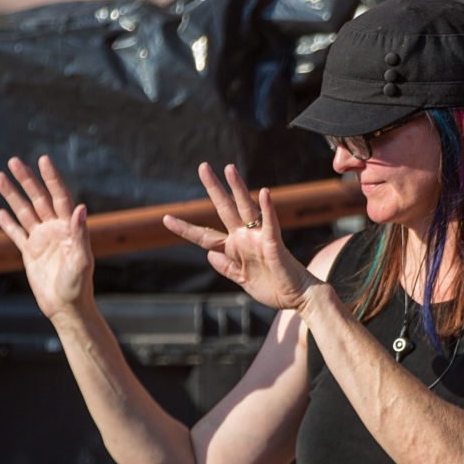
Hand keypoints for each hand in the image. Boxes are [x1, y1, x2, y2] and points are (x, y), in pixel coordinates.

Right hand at [0, 156, 93, 318]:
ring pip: (24, 212)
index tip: (43, 160)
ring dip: (12, 195)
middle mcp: (56, 229)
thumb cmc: (78, 285)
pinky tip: (0, 210)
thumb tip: (81, 207)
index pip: (60, 196)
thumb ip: (81, 233)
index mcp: (70, 228)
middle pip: (39, 199)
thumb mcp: (81, 259)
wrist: (67, 307)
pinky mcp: (30, 253)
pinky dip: (8, 222)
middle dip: (27, 180)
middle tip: (14, 160)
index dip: (51, 178)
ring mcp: (42, 240)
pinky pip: (17, 233)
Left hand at [163, 163, 318, 310]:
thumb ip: (226, 267)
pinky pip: (270, 224)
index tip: (166, 218)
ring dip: (238, 188)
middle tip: (203, 166)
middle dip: (214, 189)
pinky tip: (264, 193)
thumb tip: (209, 254)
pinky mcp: (274, 243)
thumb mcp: (242, 280)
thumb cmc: (273, 288)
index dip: (185, 228)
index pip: (205, 236)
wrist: (297, 297)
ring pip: (246, 208)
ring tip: (229, 168)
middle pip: (225, 209)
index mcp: (234, 248)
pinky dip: (268, 209)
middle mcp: (245, 238)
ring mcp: (259, 238)